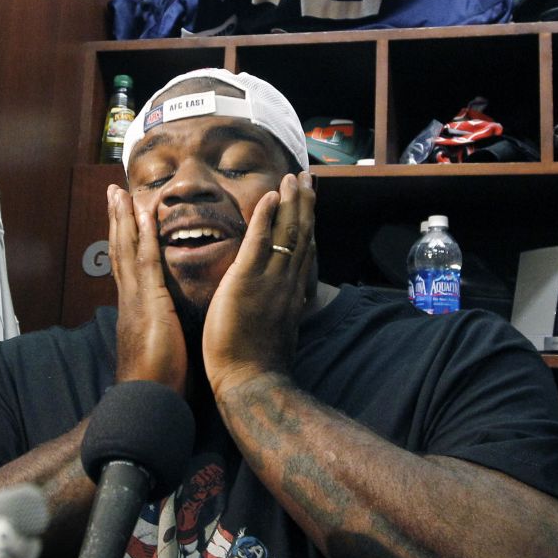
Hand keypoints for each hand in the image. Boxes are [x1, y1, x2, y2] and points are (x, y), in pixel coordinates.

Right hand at [108, 184, 187, 395]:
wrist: (147, 404)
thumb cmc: (159, 385)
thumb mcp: (161, 349)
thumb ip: (162, 332)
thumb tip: (170, 326)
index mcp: (134, 310)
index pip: (128, 267)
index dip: (126, 241)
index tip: (125, 216)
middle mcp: (130, 300)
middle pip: (121, 252)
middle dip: (118, 221)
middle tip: (114, 191)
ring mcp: (135, 301)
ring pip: (127, 251)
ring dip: (124, 219)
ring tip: (120, 192)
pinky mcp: (149, 305)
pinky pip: (146, 263)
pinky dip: (144, 237)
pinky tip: (145, 215)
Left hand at [202, 172, 315, 397]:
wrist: (251, 381)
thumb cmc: (257, 364)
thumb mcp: (276, 331)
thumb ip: (279, 311)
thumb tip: (281, 305)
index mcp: (291, 293)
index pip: (303, 250)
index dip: (307, 223)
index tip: (309, 202)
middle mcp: (286, 282)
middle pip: (301, 234)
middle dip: (304, 203)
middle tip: (307, 177)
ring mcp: (270, 280)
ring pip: (287, 233)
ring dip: (291, 201)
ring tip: (294, 177)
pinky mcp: (247, 281)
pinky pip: (260, 242)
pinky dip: (266, 217)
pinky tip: (271, 196)